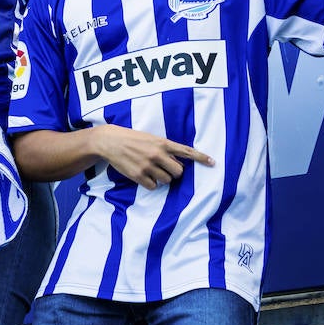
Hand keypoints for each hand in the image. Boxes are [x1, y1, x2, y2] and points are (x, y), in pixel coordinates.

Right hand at [95, 125, 214, 188]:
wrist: (110, 141)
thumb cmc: (132, 139)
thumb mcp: (151, 138)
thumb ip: (165, 148)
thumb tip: (178, 163)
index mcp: (162, 143)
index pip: (186, 151)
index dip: (200, 157)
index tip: (213, 162)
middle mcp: (157, 154)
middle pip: (179, 172)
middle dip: (175, 173)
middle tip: (166, 168)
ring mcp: (148, 166)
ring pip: (167, 180)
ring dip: (162, 178)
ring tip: (150, 169)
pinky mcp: (138, 175)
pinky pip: (153, 186)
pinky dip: (151, 183)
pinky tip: (143, 175)